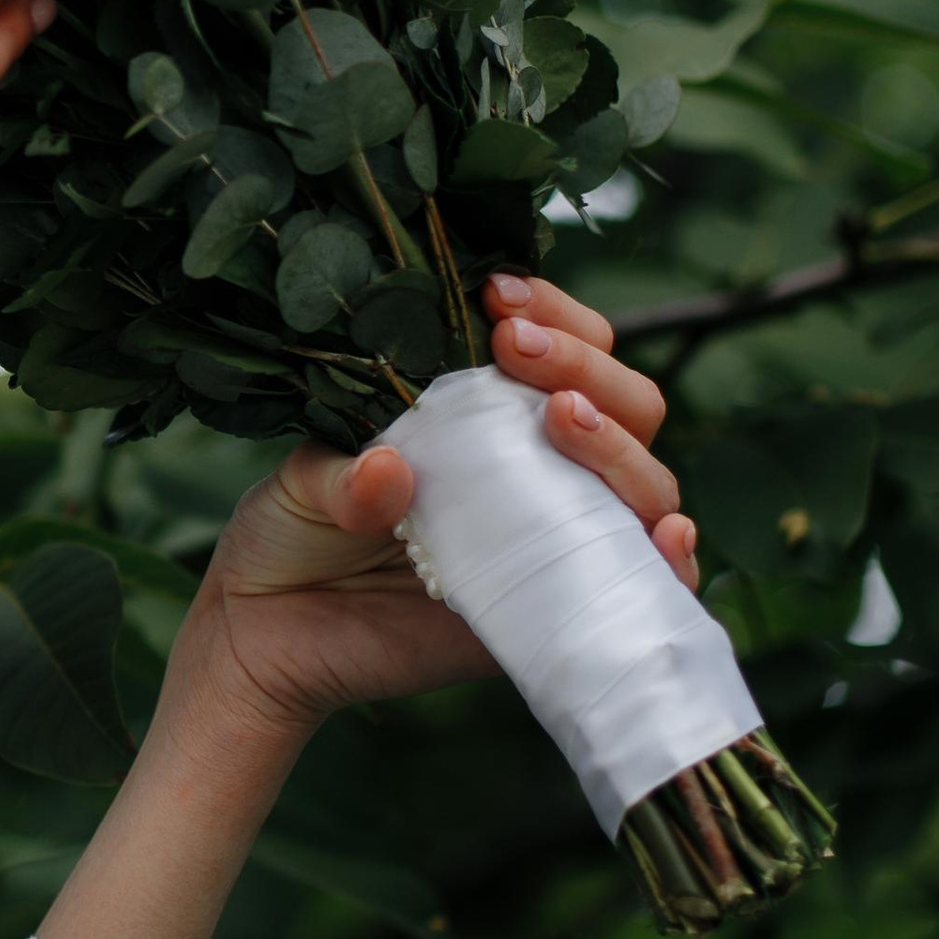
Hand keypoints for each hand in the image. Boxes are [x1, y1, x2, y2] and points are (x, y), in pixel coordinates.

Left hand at [167, 274, 696, 758]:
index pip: (561, 353)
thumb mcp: (302, 484)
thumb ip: (342, 473)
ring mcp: (555, 541)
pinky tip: (664, 534)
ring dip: (621, 444)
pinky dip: (672, 558)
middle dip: (587, 366)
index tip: (500, 298)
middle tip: (518, 347)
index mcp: (485, 417)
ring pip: (644, 483)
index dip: (554, 317)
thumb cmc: (288, 537)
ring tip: (562, 418)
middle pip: (625, 406)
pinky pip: (642, 586)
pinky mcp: (558, 613)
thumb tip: (390, 469)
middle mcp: (536, 472)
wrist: (265, 640)